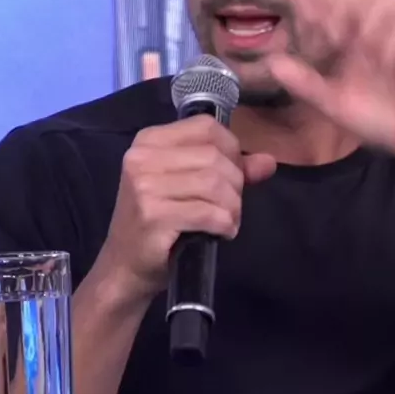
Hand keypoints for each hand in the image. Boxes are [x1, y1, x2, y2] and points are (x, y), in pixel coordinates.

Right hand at [103, 115, 275, 300]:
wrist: (125, 266)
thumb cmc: (159, 222)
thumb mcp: (190, 186)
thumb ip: (229, 169)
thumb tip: (268, 162)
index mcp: (149, 140)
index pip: (207, 127)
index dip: (231, 150)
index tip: (232, 176)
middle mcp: (142, 157)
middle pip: (214, 156)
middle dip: (235, 184)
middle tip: (230, 206)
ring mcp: (145, 186)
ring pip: (215, 184)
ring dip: (232, 207)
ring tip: (227, 221)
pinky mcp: (153, 215)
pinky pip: (209, 212)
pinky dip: (225, 224)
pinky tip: (221, 232)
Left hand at [268, 0, 394, 167]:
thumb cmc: (379, 119)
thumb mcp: (334, 104)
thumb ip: (305, 84)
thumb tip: (271, 63)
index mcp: (349, 35)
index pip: (330, 1)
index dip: (315, 0)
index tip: (297, 8)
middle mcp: (374, 25)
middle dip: (337, 0)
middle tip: (326, 26)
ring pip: (382, 1)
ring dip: (364, 18)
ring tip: (353, 44)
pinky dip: (391, 40)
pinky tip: (383, 61)